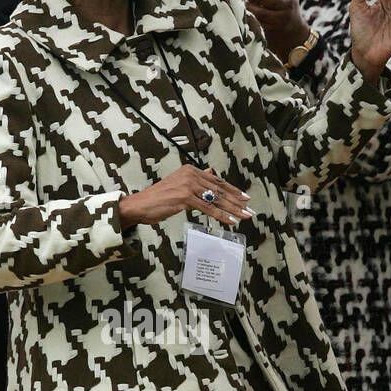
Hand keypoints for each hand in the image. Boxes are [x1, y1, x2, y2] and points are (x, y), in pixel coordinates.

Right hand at [119, 165, 251, 228]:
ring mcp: (188, 185)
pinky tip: (230, 221)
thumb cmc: (158, 198)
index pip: (217, 181)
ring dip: (233, 209)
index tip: (245, 198)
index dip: (232, 190)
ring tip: (245, 216)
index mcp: (190, 170)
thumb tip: (212, 172)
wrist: (140, 205)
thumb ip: (196, 179)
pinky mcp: (185, 198)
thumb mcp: (179, 184)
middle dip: (237, 201)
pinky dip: (220, 215)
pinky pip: (208, 208)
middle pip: (219, 189)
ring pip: (216, 199)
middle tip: (250, 209)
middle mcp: (191, 175)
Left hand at [244, 0, 310, 59]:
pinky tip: (240, 18)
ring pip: (259, 23)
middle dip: (251, 7)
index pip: (273, 1)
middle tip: (241, 0)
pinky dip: (248, 24)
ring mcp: (276, 28)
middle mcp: (284, 17)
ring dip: (248, 16)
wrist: (293, 29)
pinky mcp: (269, 36)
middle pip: (264, 14)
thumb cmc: (288, 1)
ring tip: (240, 7)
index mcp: (288, 3)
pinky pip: (257, 31)